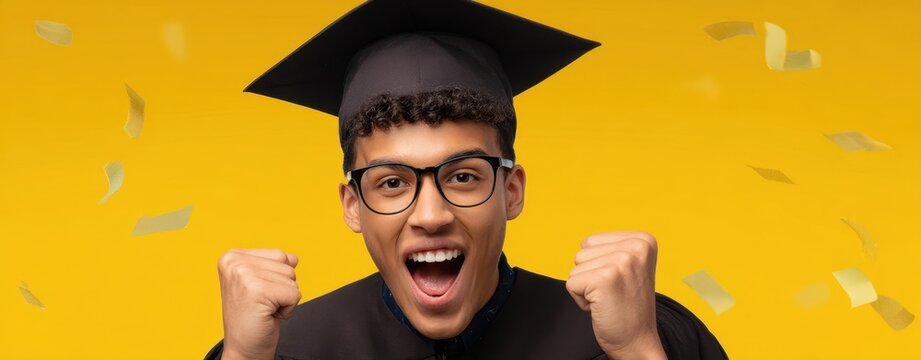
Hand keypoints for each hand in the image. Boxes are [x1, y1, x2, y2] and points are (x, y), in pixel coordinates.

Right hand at [217, 249, 300, 359]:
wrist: (243, 348)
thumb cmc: (252, 317)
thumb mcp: (259, 282)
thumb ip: (274, 265)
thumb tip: (293, 258)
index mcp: (232, 257)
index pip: (279, 255)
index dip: (277, 278)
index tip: (259, 294)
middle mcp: (234, 262)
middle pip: (287, 265)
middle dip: (282, 288)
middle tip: (262, 304)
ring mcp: (244, 275)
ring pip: (292, 279)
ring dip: (285, 298)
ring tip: (264, 309)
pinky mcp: (257, 291)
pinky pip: (294, 294)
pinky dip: (288, 309)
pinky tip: (269, 316)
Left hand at [566, 232, 665, 359]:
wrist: (637, 342)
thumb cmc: (628, 307)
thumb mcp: (629, 267)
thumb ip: (611, 249)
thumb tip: (584, 243)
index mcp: (643, 240)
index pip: (592, 241)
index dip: (597, 265)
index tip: (619, 282)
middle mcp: (635, 247)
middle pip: (582, 252)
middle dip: (590, 275)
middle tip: (613, 293)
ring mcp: (621, 262)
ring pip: (575, 267)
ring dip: (585, 287)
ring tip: (608, 298)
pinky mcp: (604, 279)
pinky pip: (571, 284)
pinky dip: (580, 299)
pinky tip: (602, 307)